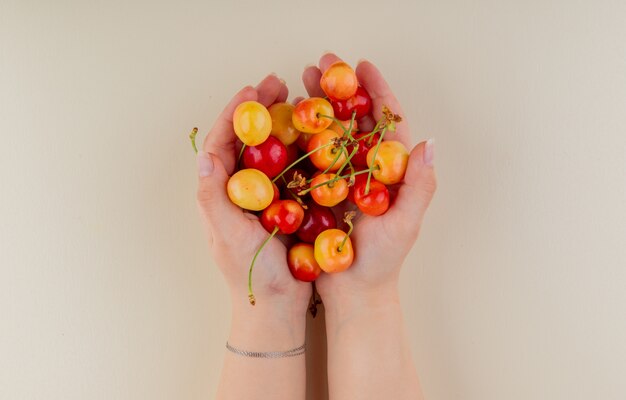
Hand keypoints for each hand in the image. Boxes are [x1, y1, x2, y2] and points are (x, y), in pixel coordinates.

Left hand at [196, 74, 310, 312]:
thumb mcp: (229, 235)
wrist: (277, 305)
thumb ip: (214, 197)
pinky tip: (314, 133)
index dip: (236, 114)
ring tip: (297, 98)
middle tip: (279, 83)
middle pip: (246, 138)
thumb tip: (204, 154)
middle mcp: (238, 189)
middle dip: (260, 109)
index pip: (222, 143)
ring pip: (269, 148)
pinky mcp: (283, 203)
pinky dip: (299, 146)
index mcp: (218, 193)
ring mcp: (262, 195)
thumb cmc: (251, 274)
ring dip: (281, 122)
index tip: (253, 90)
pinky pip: (290, 168)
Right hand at [302, 53, 436, 305]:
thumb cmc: (383, 261)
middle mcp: (365, 168)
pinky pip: (308, 158)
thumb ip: (419, 186)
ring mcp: (340, 178)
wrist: (353, 292)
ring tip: (299, 82)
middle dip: (338, 89)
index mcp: (390, 170)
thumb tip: (429, 144)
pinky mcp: (318, 191)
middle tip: (320, 64)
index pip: (386, 121)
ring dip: (316, 105)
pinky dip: (298, 136)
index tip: (361, 65)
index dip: (375, 90)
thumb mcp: (405, 224)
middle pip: (353, 119)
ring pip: (328, 133)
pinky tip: (285, 119)